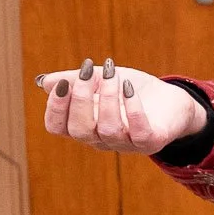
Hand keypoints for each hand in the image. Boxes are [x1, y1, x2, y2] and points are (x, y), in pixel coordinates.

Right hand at [36, 59, 206, 154]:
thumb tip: (43, 82)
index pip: (57, 127)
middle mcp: (101, 139)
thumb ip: (74, 81)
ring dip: (108, 98)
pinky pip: (139, 131)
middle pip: (79, 130)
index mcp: (84, 126)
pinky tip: (129, 88)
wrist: (170, 100)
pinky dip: (132, 109)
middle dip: (81, 98)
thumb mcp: (101, 80)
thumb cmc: (130, 90)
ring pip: (108, 129)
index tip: (63, 81)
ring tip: (114, 74)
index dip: (55, 107)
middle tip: (89, 71)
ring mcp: (126, 143)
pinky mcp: (151, 141)